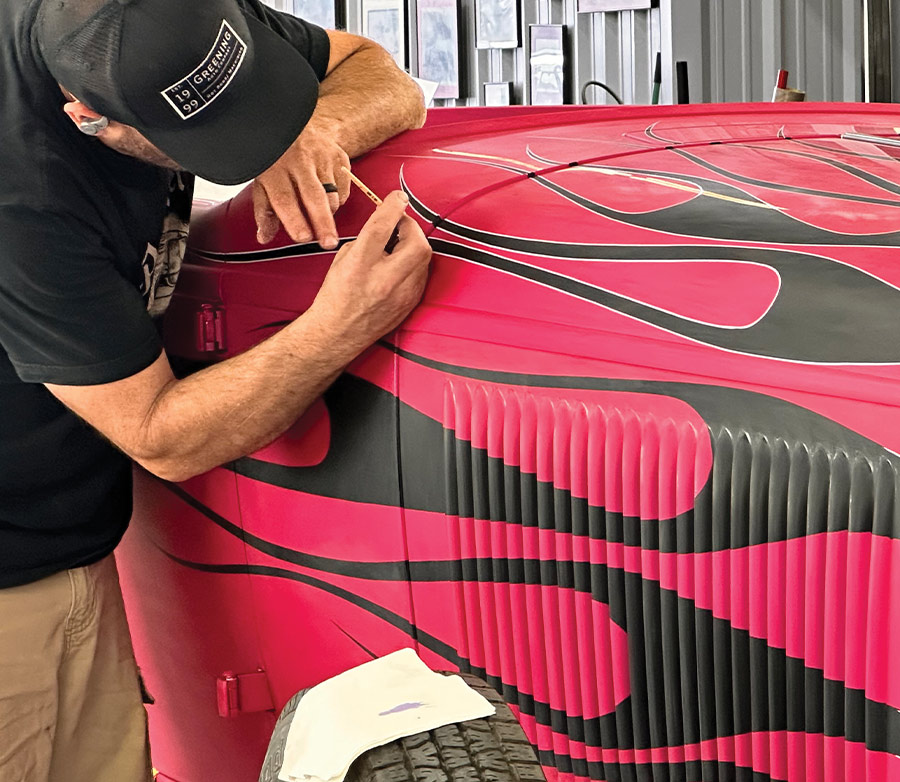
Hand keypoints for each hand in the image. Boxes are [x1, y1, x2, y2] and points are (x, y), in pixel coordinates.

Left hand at [251, 121, 350, 248]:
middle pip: (314, 197)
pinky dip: (338, 199)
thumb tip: (264, 237)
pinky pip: (344, 189)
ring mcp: (321, 157)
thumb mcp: (263, 181)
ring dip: (328, 213)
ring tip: (320, 215)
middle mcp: (299, 161)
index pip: (285, 198)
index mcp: (275, 169)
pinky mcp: (338, 156)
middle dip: (322, 223)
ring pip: (332, 195)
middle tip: (328, 243)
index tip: (303, 238)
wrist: (294, 125)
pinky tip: (328, 195)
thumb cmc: (277, 159)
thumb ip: (265, 211)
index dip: (294, 220)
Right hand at [306, 191, 431, 350]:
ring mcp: (401, 294)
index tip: (398, 198)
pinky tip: (401, 265)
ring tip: (398, 246)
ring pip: (424, 258)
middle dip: (411, 227)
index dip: (393, 206)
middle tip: (400, 225)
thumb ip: (366, 239)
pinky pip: (422, 274)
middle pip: (416, 242)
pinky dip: (415, 263)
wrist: (339, 332)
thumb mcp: (342, 259)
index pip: (382, 226)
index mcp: (360, 265)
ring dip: (414, 245)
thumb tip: (387, 225)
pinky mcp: (411, 303)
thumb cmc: (336, 297)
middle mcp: (383, 280)